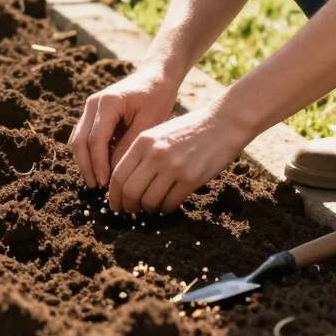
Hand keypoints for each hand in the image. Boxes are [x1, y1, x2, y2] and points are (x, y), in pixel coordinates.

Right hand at [68, 66, 178, 188]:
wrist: (156, 76)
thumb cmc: (157, 97)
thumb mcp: (149, 122)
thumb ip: (130, 145)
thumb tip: (115, 172)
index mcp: (108, 102)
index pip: (95, 140)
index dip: (98, 164)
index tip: (106, 184)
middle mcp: (93, 103)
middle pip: (79, 141)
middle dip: (86, 166)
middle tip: (98, 187)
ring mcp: (90, 107)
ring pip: (78, 139)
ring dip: (85, 161)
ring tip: (98, 182)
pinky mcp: (92, 112)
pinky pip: (84, 136)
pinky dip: (89, 153)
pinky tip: (101, 168)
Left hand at [107, 104, 250, 214]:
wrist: (222, 124)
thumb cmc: (188, 130)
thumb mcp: (158, 134)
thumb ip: (141, 154)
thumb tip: (124, 183)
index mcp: (143, 141)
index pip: (118, 175)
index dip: (114, 194)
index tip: (115, 204)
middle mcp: (155, 154)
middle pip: (130, 191)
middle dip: (127, 206)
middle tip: (130, 211)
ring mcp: (173, 167)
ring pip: (149, 200)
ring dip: (148, 209)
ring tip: (151, 207)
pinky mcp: (191, 178)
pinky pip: (170, 202)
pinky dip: (166, 208)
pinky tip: (167, 205)